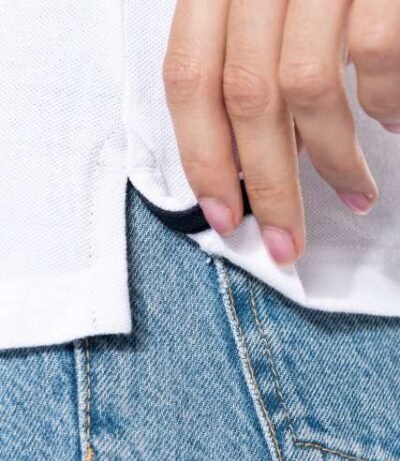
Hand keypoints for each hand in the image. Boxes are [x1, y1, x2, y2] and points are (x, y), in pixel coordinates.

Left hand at [163, 0, 399, 264]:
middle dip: (267, 187)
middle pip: (246, 98)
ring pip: (306, 87)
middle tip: (284, 245)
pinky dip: (384, 102)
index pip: (189, 80)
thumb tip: (267, 157)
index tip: (224, 219)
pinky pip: (374, 56)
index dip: (201, 158)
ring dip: (333, 161)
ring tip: (354, 195)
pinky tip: (392, 122)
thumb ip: (252, 73)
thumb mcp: (267, 13)